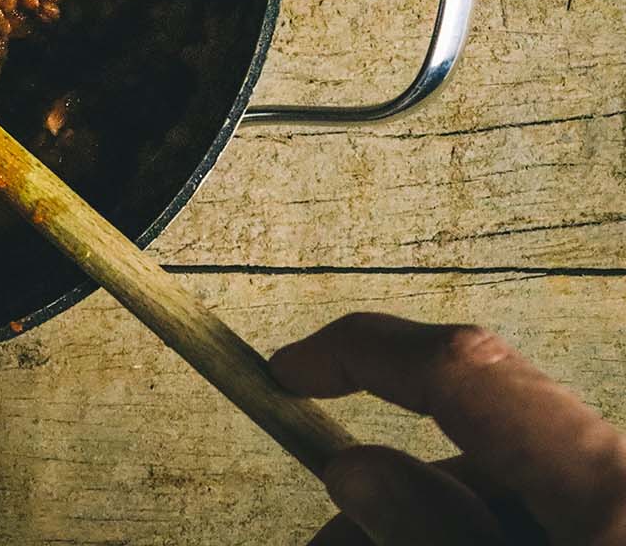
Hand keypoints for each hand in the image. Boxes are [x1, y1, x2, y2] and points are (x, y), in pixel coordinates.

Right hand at [272, 313, 625, 545]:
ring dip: (426, 521)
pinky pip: (542, 513)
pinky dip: (479, 534)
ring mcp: (621, 499)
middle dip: (385, 484)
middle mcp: (618, 469)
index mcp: (599, 477)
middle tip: (323, 538)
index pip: (459, 367)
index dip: (358, 352)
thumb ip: (428, 532)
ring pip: (503, 482)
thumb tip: (352, 470)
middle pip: (474, 441)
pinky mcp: (619, 524)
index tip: (287, 372)